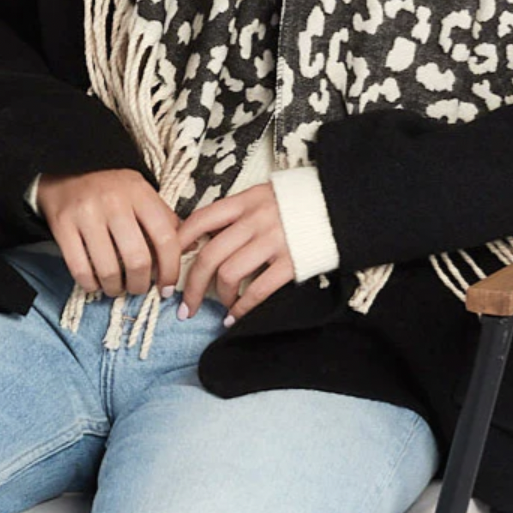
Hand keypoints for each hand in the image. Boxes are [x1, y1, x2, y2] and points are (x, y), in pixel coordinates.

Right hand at [37, 168, 180, 298]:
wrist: (67, 167)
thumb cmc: (111, 186)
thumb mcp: (142, 193)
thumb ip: (165, 219)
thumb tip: (192, 248)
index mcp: (139, 192)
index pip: (166, 238)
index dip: (171, 269)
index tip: (168, 286)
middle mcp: (114, 202)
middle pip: (138, 259)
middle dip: (141, 284)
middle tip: (139, 288)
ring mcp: (87, 214)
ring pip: (109, 269)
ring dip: (116, 288)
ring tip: (117, 287)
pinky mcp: (63, 226)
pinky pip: (81, 270)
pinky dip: (92, 285)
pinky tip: (96, 283)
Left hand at [174, 182, 295, 322]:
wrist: (342, 204)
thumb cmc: (299, 202)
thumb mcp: (264, 195)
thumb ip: (238, 213)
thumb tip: (204, 237)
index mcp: (246, 200)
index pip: (200, 219)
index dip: (179, 243)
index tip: (169, 263)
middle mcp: (256, 219)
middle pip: (208, 255)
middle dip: (191, 286)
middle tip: (184, 306)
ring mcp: (274, 241)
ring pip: (228, 274)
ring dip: (218, 297)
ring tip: (218, 308)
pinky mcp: (292, 262)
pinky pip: (258, 290)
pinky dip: (242, 308)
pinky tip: (235, 317)